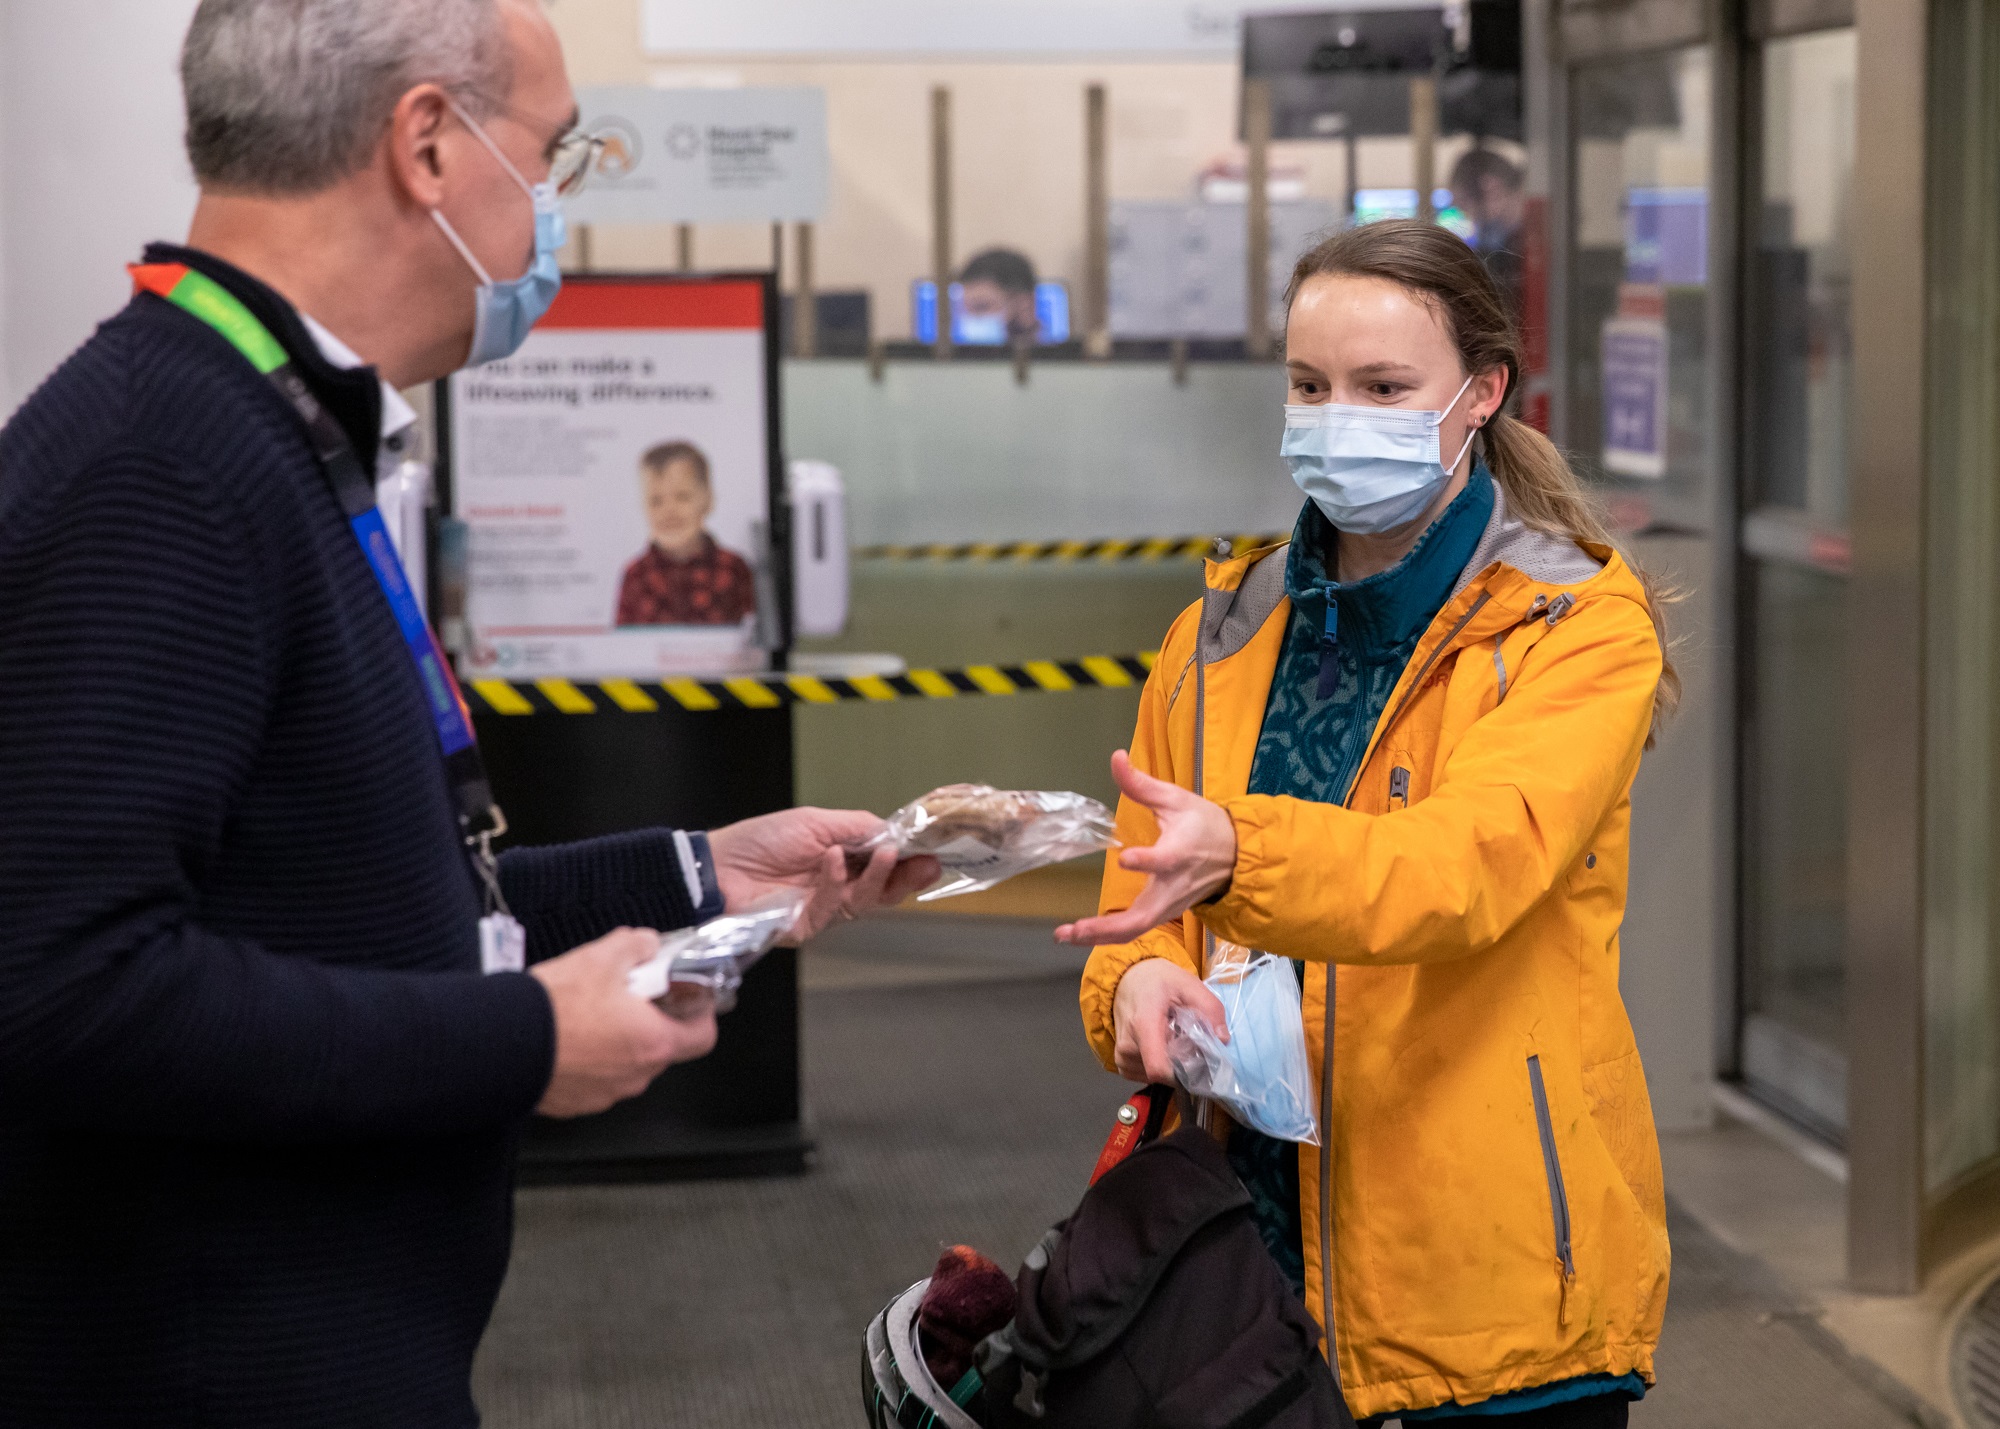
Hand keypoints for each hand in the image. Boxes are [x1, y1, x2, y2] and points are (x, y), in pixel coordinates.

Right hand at [530, 927, 717, 1117]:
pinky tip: (567, 1036)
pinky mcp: (575, 1103)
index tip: (686, 997)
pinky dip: (588, 1060)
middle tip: (628, 995)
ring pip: (626, 1063)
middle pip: (661, 1047)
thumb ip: (636, 946)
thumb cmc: (554, 1007)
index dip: (700, 1014)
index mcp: (653, 1042)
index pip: (703, 1037)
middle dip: (649, 1021)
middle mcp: (635, 1076)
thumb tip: (647, 944)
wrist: (499, 1043)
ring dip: (616, 1041)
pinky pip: (594, 1079)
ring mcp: (605, 1093)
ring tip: (590, 1013)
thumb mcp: (602, 958)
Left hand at [707, 808, 940, 943]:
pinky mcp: (807, 925)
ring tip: (887, 854)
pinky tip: (833, 859)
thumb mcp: (816, 822)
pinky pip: (832, 906)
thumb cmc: (760, 840)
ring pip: (866, 901)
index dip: (908, 860)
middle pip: (884, 889)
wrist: (717, 865)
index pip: (884, 864)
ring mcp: (823, 908)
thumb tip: (895, 833)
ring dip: (879, 876)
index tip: (931, 850)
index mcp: (842, 860)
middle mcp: (838, 887)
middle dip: (908, 877)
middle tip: (928, 864)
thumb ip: (857, 828)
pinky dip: (835, 881)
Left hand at [1054, 750, 1236, 945]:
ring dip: (1099, 936)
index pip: (1164, 861)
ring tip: (1064, 934)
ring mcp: (1169, 905)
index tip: (1124, 858)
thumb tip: (1116, 756)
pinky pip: (1135, 930)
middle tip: (1073, 928)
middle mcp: (1173, 886)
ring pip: (1135, 930)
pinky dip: (1107, 937)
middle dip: (1105, 926)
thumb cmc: (1204, 824)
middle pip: (1141, 917)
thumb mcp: (1175, 799)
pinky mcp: (1164, 914)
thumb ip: (1140, 784)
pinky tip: (1078, 935)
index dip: (1146, 861)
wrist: (1236, 857)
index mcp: (1180, 852)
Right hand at [1110, 958, 1226, 1083]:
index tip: (1199, 1061)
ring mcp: (1122, 1058)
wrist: (1129, 980)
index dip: (1184, 1073)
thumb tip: (1222, 1040)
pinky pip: (1147, 1076)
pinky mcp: (1122, 1064)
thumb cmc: (1159, 981)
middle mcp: (1128, 1046)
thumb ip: (1210, 1009)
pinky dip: (1161, 1065)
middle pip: (1164, 1074)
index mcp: (1143, 1025)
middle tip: (1189, 1041)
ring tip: (1173, 1039)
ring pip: (1158, 1078)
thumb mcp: (1189, 984)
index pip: (1159, 1069)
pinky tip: (1162, 1046)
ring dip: (1172, 1064)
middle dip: (1184, 1065)